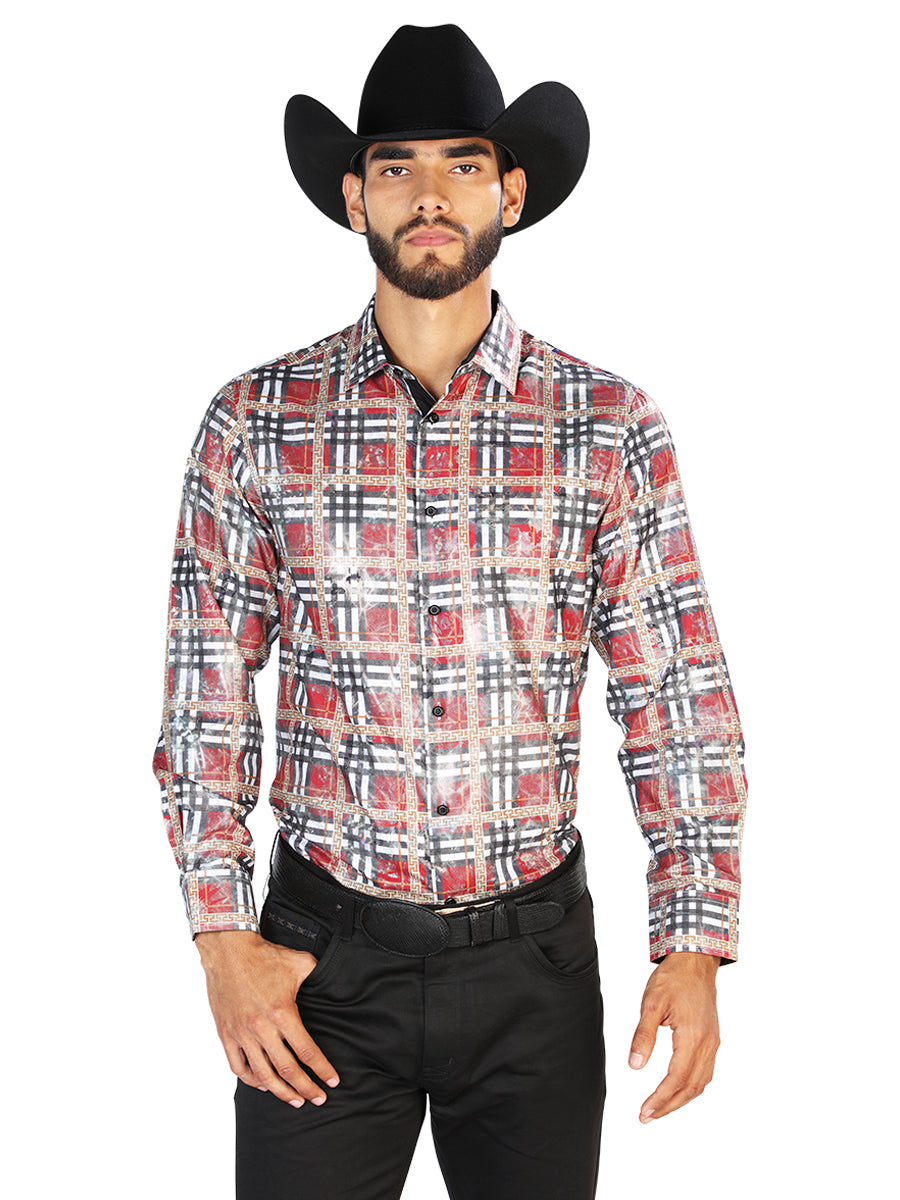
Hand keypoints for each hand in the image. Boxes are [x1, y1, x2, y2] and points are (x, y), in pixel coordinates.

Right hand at [196, 930, 340, 1107]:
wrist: (228, 950)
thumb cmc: (264, 956)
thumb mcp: (300, 962)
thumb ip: (319, 974)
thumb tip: (336, 981)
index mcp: (282, 1013)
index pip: (307, 1052)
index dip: (322, 1070)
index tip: (332, 1082)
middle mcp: (261, 1028)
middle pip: (287, 1070)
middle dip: (306, 1088)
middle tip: (318, 1098)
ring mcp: (241, 1034)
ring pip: (262, 1075)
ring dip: (280, 1092)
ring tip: (295, 1101)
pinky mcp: (226, 1034)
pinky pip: (237, 1066)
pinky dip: (250, 1080)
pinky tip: (263, 1084)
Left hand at [628, 951, 720, 1122]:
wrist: (695, 963)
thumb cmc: (673, 979)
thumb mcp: (651, 1003)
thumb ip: (643, 1035)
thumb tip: (635, 1065)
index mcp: (692, 1035)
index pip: (676, 1078)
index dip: (660, 1098)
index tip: (645, 1110)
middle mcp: (707, 1043)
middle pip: (690, 1087)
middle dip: (668, 1106)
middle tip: (647, 1116)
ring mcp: (712, 1043)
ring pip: (700, 1083)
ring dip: (680, 1100)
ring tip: (658, 1109)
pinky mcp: (712, 1040)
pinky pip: (705, 1073)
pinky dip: (691, 1087)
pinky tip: (677, 1091)